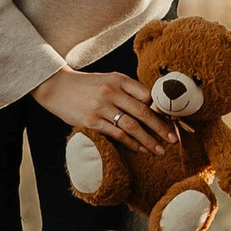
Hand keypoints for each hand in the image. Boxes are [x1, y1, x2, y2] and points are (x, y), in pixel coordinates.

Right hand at [35, 66, 176, 155]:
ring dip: (149, 140)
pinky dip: (131, 143)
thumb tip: (151, 104)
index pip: (147, 94)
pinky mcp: (91, 121)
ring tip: (160, 150)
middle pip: (143, 111)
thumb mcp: (108, 80)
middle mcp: (112, 92)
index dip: (161, 110)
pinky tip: (141, 149)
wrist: (56, 86)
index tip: (172, 121)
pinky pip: (117, 134)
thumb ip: (127, 90)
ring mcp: (102, 107)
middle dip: (161, 127)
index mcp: (119, 79)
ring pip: (132, 126)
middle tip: (173, 139)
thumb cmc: (86, 85)